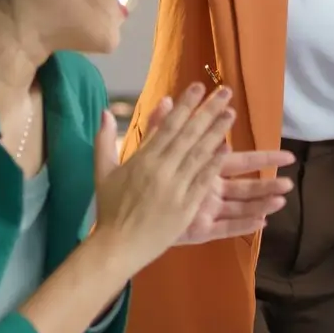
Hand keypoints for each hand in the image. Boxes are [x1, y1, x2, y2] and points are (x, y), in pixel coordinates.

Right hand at [88, 84, 254, 269]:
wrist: (118, 246)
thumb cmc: (109, 208)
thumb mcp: (103, 171)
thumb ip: (105, 140)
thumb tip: (105, 112)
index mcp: (143, 160)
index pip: (168, 126)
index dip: (185, 105)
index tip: (198, 87)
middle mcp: (162, 170)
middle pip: (189, 135)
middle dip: (207, 111)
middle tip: (225, 93)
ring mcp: (176, 189)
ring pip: (200, 155)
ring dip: (217, 132)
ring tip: (230, 113)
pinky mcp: (186, 208)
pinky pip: (203, 181)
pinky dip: (215, 164)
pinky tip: (227, 149)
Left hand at [135, 95, 294, 244]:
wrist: (123, 225)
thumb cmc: (138, 189)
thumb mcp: (148, 154)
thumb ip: (158, 128)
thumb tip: (166, 100)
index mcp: (199, 171)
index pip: (232, 157)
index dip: (258, 156)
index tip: (284, 153)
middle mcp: (208, 190)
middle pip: (244, 181)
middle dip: (267, 175)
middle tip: (291, 167)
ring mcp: (206, 211)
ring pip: (239, 205)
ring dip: (261, 200)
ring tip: (283, 196)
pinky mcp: (199, 230)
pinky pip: (225, 228)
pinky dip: (243, 225)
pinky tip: (263, 223)